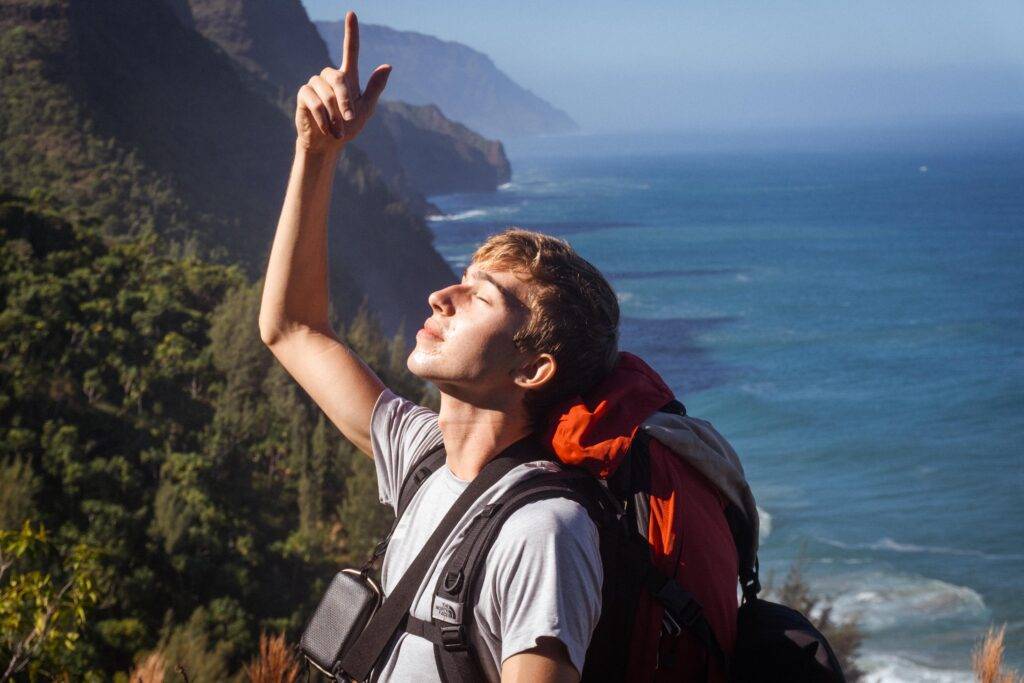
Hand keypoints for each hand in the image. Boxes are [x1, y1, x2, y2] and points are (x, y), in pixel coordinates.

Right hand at [295, 10, 390, 152]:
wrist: (328, 144)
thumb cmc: (348, 127)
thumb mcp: (366, 110)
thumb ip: (375, 88)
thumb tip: (388, 65)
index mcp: (348, 77)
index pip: (350, 50)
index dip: (351, 32)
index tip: (351, 13)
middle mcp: (330, 77)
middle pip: (338, 77)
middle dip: (345, 99)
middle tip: (350, 119)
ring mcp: (315, 84)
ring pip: (326, 92)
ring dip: (334, 113)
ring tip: (338, 129)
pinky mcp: (304, 95)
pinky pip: (314, 101)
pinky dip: (323, 117)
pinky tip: (327, 128)